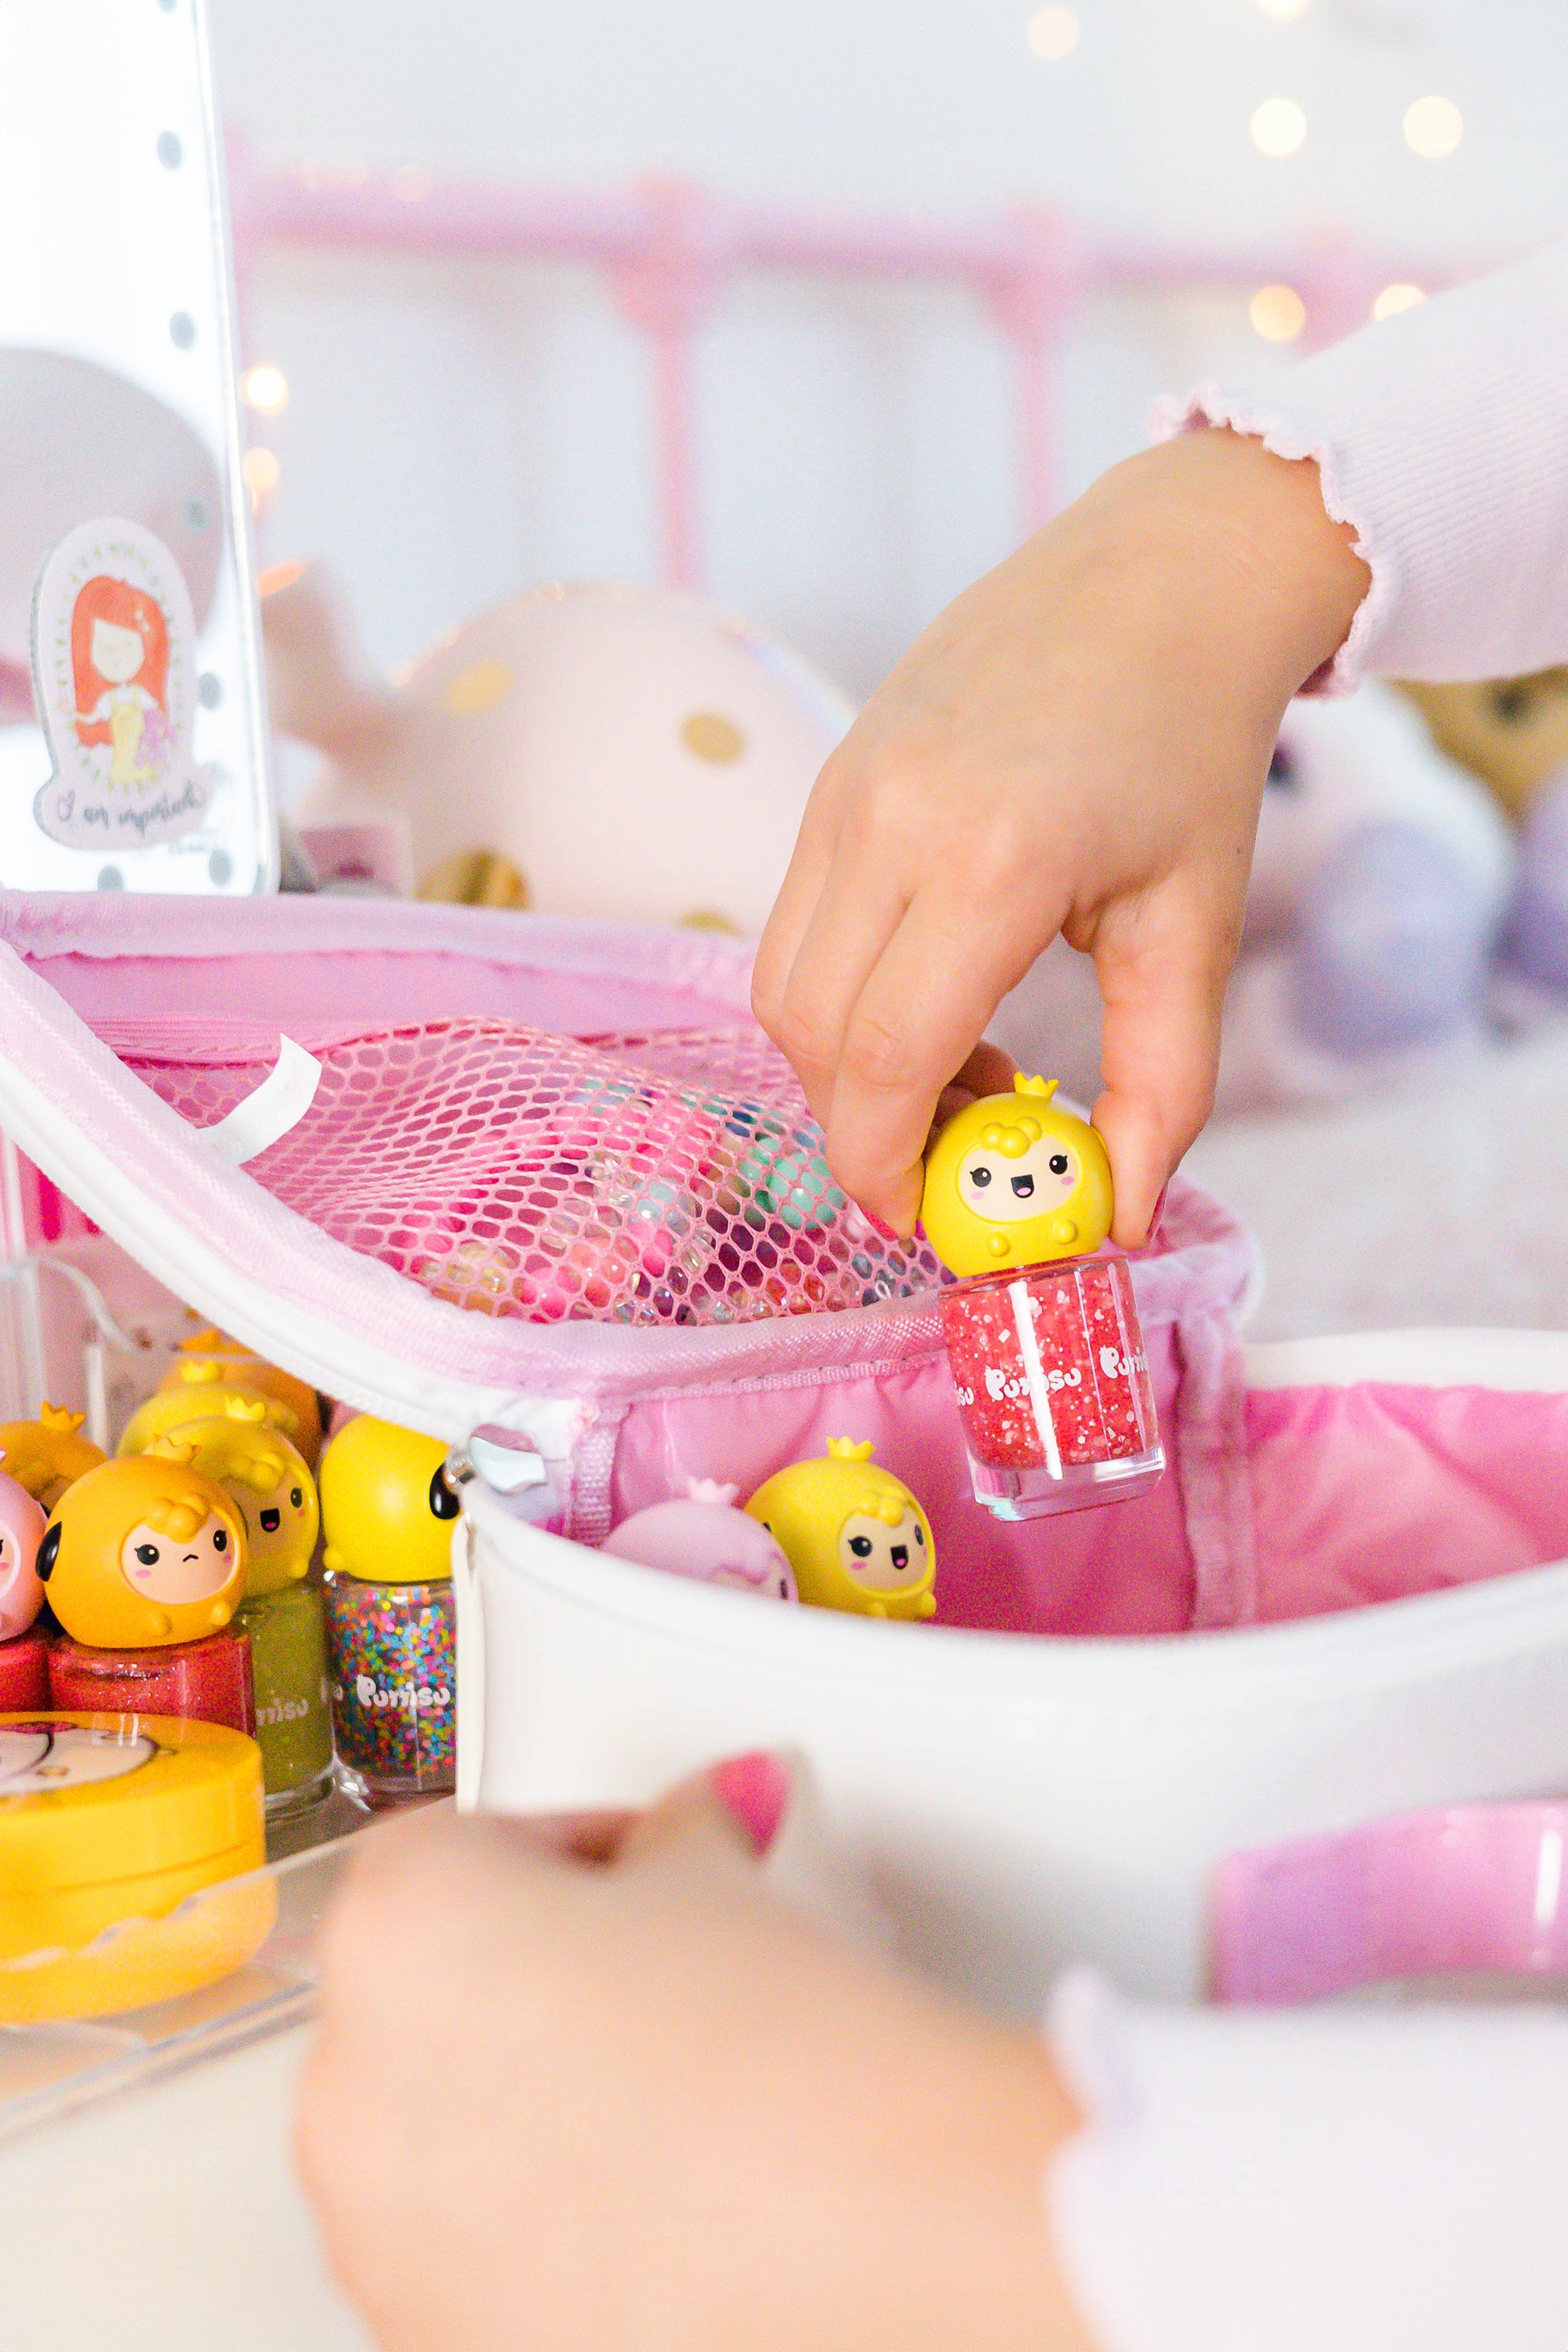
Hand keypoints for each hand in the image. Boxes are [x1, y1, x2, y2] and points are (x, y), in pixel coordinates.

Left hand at [297, 1762, 1094, 2351]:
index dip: (577, 1850)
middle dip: (542, 1974)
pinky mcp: (430, 2335)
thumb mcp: (723, 1875)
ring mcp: (378, 2231)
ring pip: (438, 2125)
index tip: (645, 1867)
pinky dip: (537, 2219)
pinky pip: (464, 2245)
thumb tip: (685, 1837)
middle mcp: (350, 2082)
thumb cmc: (785, 2064)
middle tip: (666, 1976)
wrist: (875, 2233)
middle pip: (433, 1986)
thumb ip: (671, 1832)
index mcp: (401, 1923)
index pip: (464, 1841)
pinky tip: (661, 2200)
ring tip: (678, 2096)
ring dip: (530, 2101)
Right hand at [753, 429, 1368, 1243]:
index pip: (885, 1058)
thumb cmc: (1191, 745)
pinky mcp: (828, 777)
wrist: (1158, 576)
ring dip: (844, 1065)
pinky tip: (935, 995)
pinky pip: (795, 924)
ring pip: (782, 984)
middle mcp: (889, 819)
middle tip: (953, 1160)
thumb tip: (1118, 1218)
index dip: (888, 1167)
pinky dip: (842, 995)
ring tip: (957, 1071)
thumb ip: (1163, 1084)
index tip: (928, 1222)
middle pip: (812, 1034)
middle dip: (863, 1129)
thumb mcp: (1196, 924)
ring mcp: (842, 789)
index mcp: (992, 859)